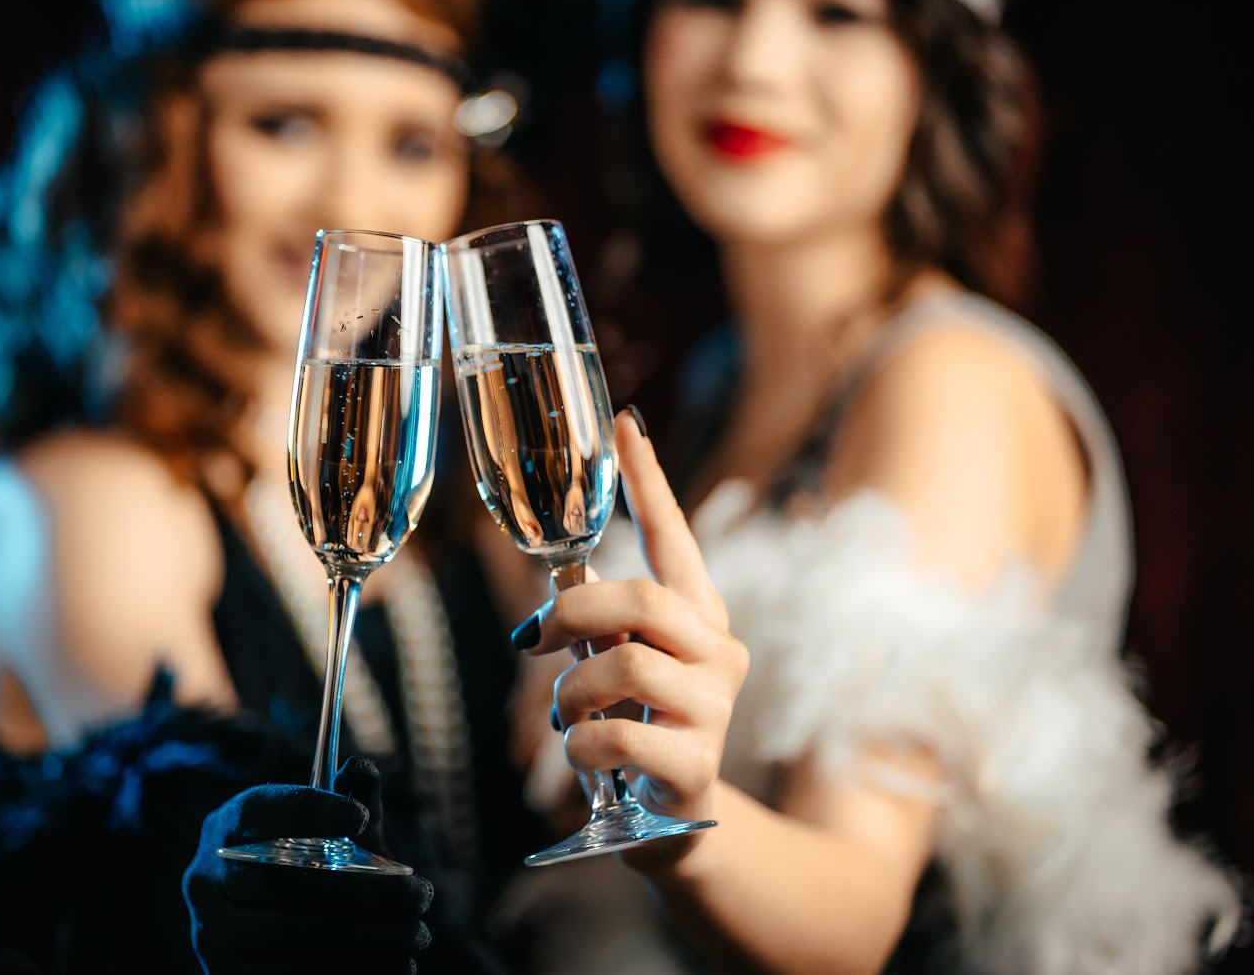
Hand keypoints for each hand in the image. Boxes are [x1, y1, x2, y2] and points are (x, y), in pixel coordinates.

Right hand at [182, 756, 433, 973]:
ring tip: (416, 936)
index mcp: (227, 830)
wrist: (269, 950)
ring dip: (362, 937)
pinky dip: (348, 972)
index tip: (362, 818)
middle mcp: (205, 881)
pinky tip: (396, 966)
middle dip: (359, 891)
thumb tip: (361, 769)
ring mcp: (211, 935)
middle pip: (278, 881)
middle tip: (420, 896)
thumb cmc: (309, 878)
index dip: (308, 809)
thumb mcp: (328, 840)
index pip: (258, 809)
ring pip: (283, 934)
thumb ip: (346, 803)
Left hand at [517, 409, 748, 860]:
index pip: (676, 538)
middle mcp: (720, 651)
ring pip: (626, 665)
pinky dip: (583, 743)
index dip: (649, 482)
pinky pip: (617, 734)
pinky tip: (589, 754)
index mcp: (699, 618)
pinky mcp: (698, 764)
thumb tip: (558, 586)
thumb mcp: (624, 668)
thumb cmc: (643, 730)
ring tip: (568, 715)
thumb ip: (606, 625)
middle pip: (642, 598)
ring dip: (571, 691)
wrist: (678, 826)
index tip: (626, 425)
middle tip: (533, 641)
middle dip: (572, 613)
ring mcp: (716, 708)